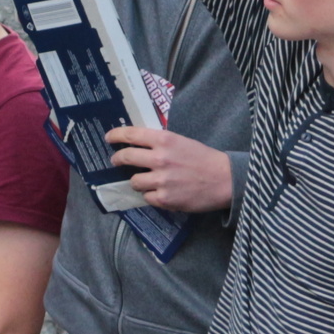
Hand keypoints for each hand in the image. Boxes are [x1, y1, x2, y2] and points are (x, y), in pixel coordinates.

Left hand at [106, 125, 236, 212]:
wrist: (224, 180)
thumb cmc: (204, 158)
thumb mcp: (182, 142)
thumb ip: (160, 143)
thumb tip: (138, 145)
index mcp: (165, 140)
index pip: (131, 134)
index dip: (116, 135)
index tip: (109, 137)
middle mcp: (160, 158)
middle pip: (126, 157)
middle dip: (117, 159)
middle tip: (116, 160)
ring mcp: (161, 180)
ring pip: (134, 181)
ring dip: (138, 180)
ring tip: (147, 180)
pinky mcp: (164, 198)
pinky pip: (147, 197)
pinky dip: (152, 195)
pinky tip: (162, 192)